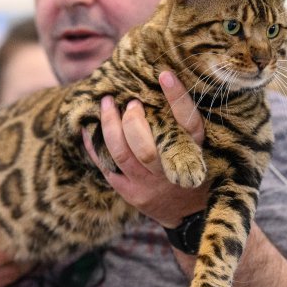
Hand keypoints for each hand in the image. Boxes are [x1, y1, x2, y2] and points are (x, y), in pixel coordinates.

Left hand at [82, 71, 207, 227]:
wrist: (189, 212)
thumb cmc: (191, 167)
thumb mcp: (198, 146)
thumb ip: (181, 122)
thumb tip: (160, 79)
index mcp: (194, 151)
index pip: (188, 122)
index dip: (177, 98)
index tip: (164, 74)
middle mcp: (171, 170)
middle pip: (146, 146)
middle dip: (131, 120)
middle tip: (129, 102)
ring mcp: (149, 184)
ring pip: (122, 154)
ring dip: (109, 126)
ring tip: (106, 104)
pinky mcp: (132, 193)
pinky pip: (106, 166)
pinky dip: (94, 145)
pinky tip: (88, 128)